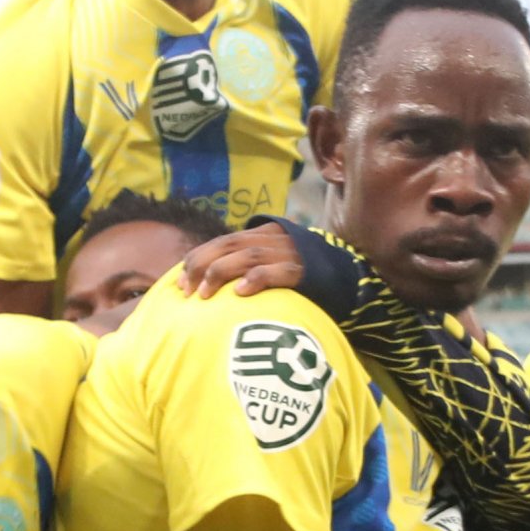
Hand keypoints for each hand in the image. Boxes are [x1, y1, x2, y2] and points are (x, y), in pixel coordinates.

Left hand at [180, 223, 307, 299]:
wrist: (348, 281)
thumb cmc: (301, 281)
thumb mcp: (272, 266)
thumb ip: (246, 269)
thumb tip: (207, 287)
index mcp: (262, 235)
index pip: (221, 241)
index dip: (198, 260)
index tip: (180, 285)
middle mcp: (274, 238)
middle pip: (229, 245)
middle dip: (203, 266)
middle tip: (188, 293)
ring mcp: (290, 252)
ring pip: (248, 255)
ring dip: (222, 273)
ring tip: (206, 295)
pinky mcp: (304, 270)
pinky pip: (278, 271)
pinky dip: (257, 279)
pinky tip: (240, 293)